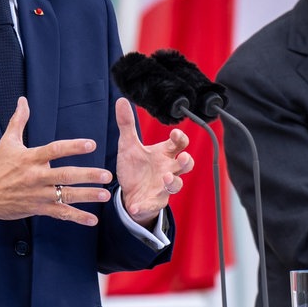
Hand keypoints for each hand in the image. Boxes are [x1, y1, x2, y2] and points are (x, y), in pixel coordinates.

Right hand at [0, 97, 113, 226]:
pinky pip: (60, 213)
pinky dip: (77, 218)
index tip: (91, 144)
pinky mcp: (38, 209)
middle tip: (107, 175)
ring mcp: (38, 195)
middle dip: (87, 176)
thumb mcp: (7, 142)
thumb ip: (19, 121)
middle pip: (65, 176)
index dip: (72, 147)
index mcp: (30, 159)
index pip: (54, 150)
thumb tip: (23, 100)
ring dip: (87, 196)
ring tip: (105, 195)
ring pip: (66, 196)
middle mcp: (36, 177)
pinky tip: (92, 220)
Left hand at [113, 98, 193, 227]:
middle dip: (187, 162)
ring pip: (176, 185)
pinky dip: (145, 206)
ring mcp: (163, 187)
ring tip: (165, 179)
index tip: (175, 133)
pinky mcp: (154, 202)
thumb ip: (127, 125)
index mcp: (164, 154)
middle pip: (186, 165)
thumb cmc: (135, 167)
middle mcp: (168, 169)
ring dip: (173, 182)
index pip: (179, 144)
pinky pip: (153, 205)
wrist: (130, 192)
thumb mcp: (128, 145)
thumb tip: (121, 99)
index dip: (180, 138)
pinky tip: (135, 206)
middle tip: (182, 158)